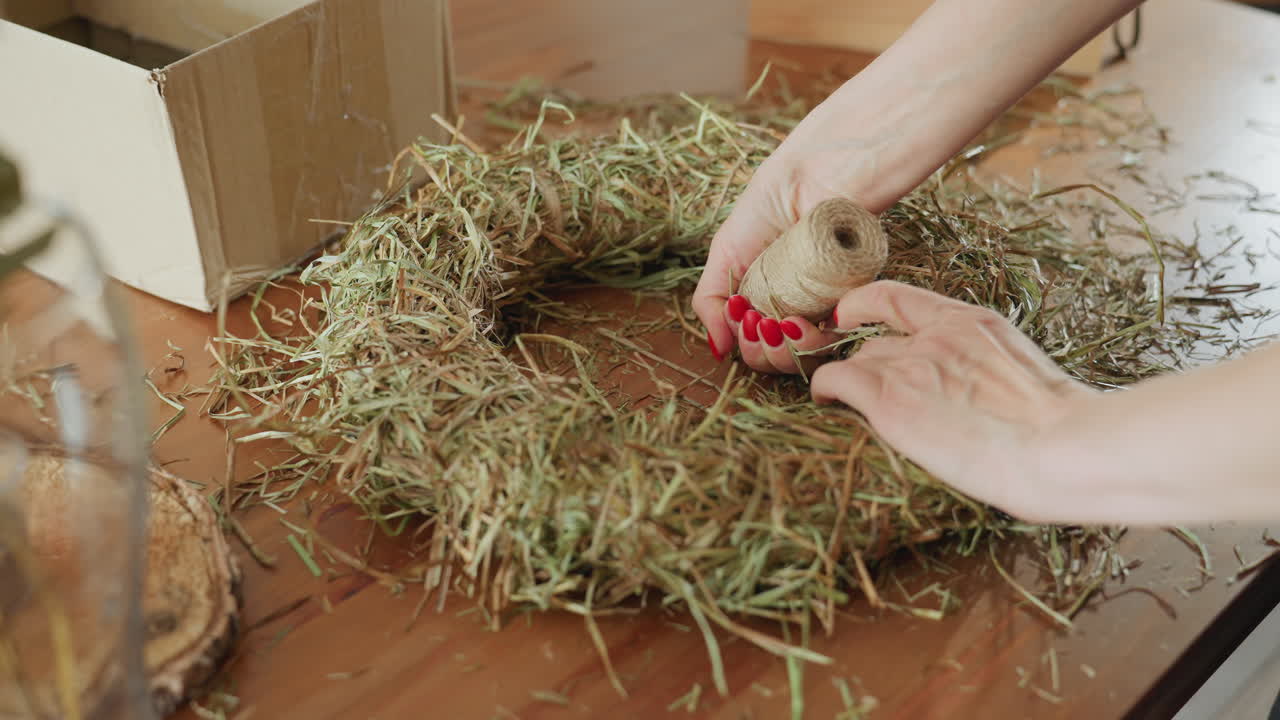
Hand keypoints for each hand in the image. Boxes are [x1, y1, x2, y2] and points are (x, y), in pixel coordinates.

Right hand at [691, 102, 892, 373]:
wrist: (819, 173)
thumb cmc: (772, 202)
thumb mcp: (726, 251)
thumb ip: (710, 300)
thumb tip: (716, 351)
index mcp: (763, 299)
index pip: (750, 345)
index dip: (742, 343)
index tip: (740, 315)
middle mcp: (793, 309)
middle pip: (772, 358)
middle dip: (757, 351)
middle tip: (754, 323)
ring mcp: (822, 308)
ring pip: (801, 357)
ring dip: (779, 353)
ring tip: (771, 324)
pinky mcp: (851, 301)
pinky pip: (832, 342)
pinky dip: (807, 344)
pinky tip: (792, 324)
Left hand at [810, 280, 1096, 520]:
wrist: (1065, 451)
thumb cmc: (1065, 435)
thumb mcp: (1026, 382)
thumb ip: (991, 377)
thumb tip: (986, 404)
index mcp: (972, 323)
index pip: (896, 296)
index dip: (862, 305)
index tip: (847, 317)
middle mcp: (934, 336)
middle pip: (874, 342)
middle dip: (864, 366)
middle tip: (862, 394)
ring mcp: (910, 365)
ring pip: (853, 362)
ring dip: (847, 384)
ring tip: (846, 408)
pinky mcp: (889, 400)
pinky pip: (833, 380)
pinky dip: (823, 390)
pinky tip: (825, 405)